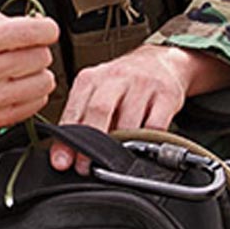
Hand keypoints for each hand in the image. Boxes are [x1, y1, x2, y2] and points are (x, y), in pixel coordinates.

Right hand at [0, 8, 59, 128]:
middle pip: (42, 57)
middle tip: (24, 53)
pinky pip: (36, 104)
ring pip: (44, 82)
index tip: (45, 31)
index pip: (35, 32)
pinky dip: (33, 94)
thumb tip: (41, 26)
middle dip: (38, 51)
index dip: (47, 30)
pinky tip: (19, 87)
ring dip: (38, 74)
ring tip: (22, 71)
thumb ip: (11, 20)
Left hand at [50, 44, 229, 173]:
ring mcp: (142, 84)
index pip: (74, 110)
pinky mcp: (167, 95)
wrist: (160, 62)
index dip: (67, 140)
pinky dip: (146, 143)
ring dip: (119, 147)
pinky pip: (155, 126)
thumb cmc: (121, 84)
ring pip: (129, 122)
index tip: (63, 162)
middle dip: (91, 144)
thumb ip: (78, 122)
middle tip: (86, 166)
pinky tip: (140, 149)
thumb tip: (62, 157)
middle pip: (99, 110)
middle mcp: (115, 77)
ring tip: (114, 161)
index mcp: (90, 78)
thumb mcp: (94, 95)